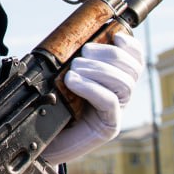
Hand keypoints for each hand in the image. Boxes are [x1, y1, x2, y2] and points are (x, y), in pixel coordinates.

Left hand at [42, 32, 143, 163]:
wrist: (39, 138)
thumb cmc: (50, 104)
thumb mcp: (61, 76)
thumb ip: (73, 59)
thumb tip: (75, 35)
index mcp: (114, 80)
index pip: (134, 60)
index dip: (130, 46)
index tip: (115, 35)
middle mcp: (120, 96)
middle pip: (131, 70)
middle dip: (108, 55)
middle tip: (81, 56)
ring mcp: (116, 112)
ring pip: (124, 84)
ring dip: (98, 70)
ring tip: (73, 71)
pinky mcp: (108, 127)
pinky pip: (109, 102)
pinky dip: (91, 87)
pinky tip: (73, 81)